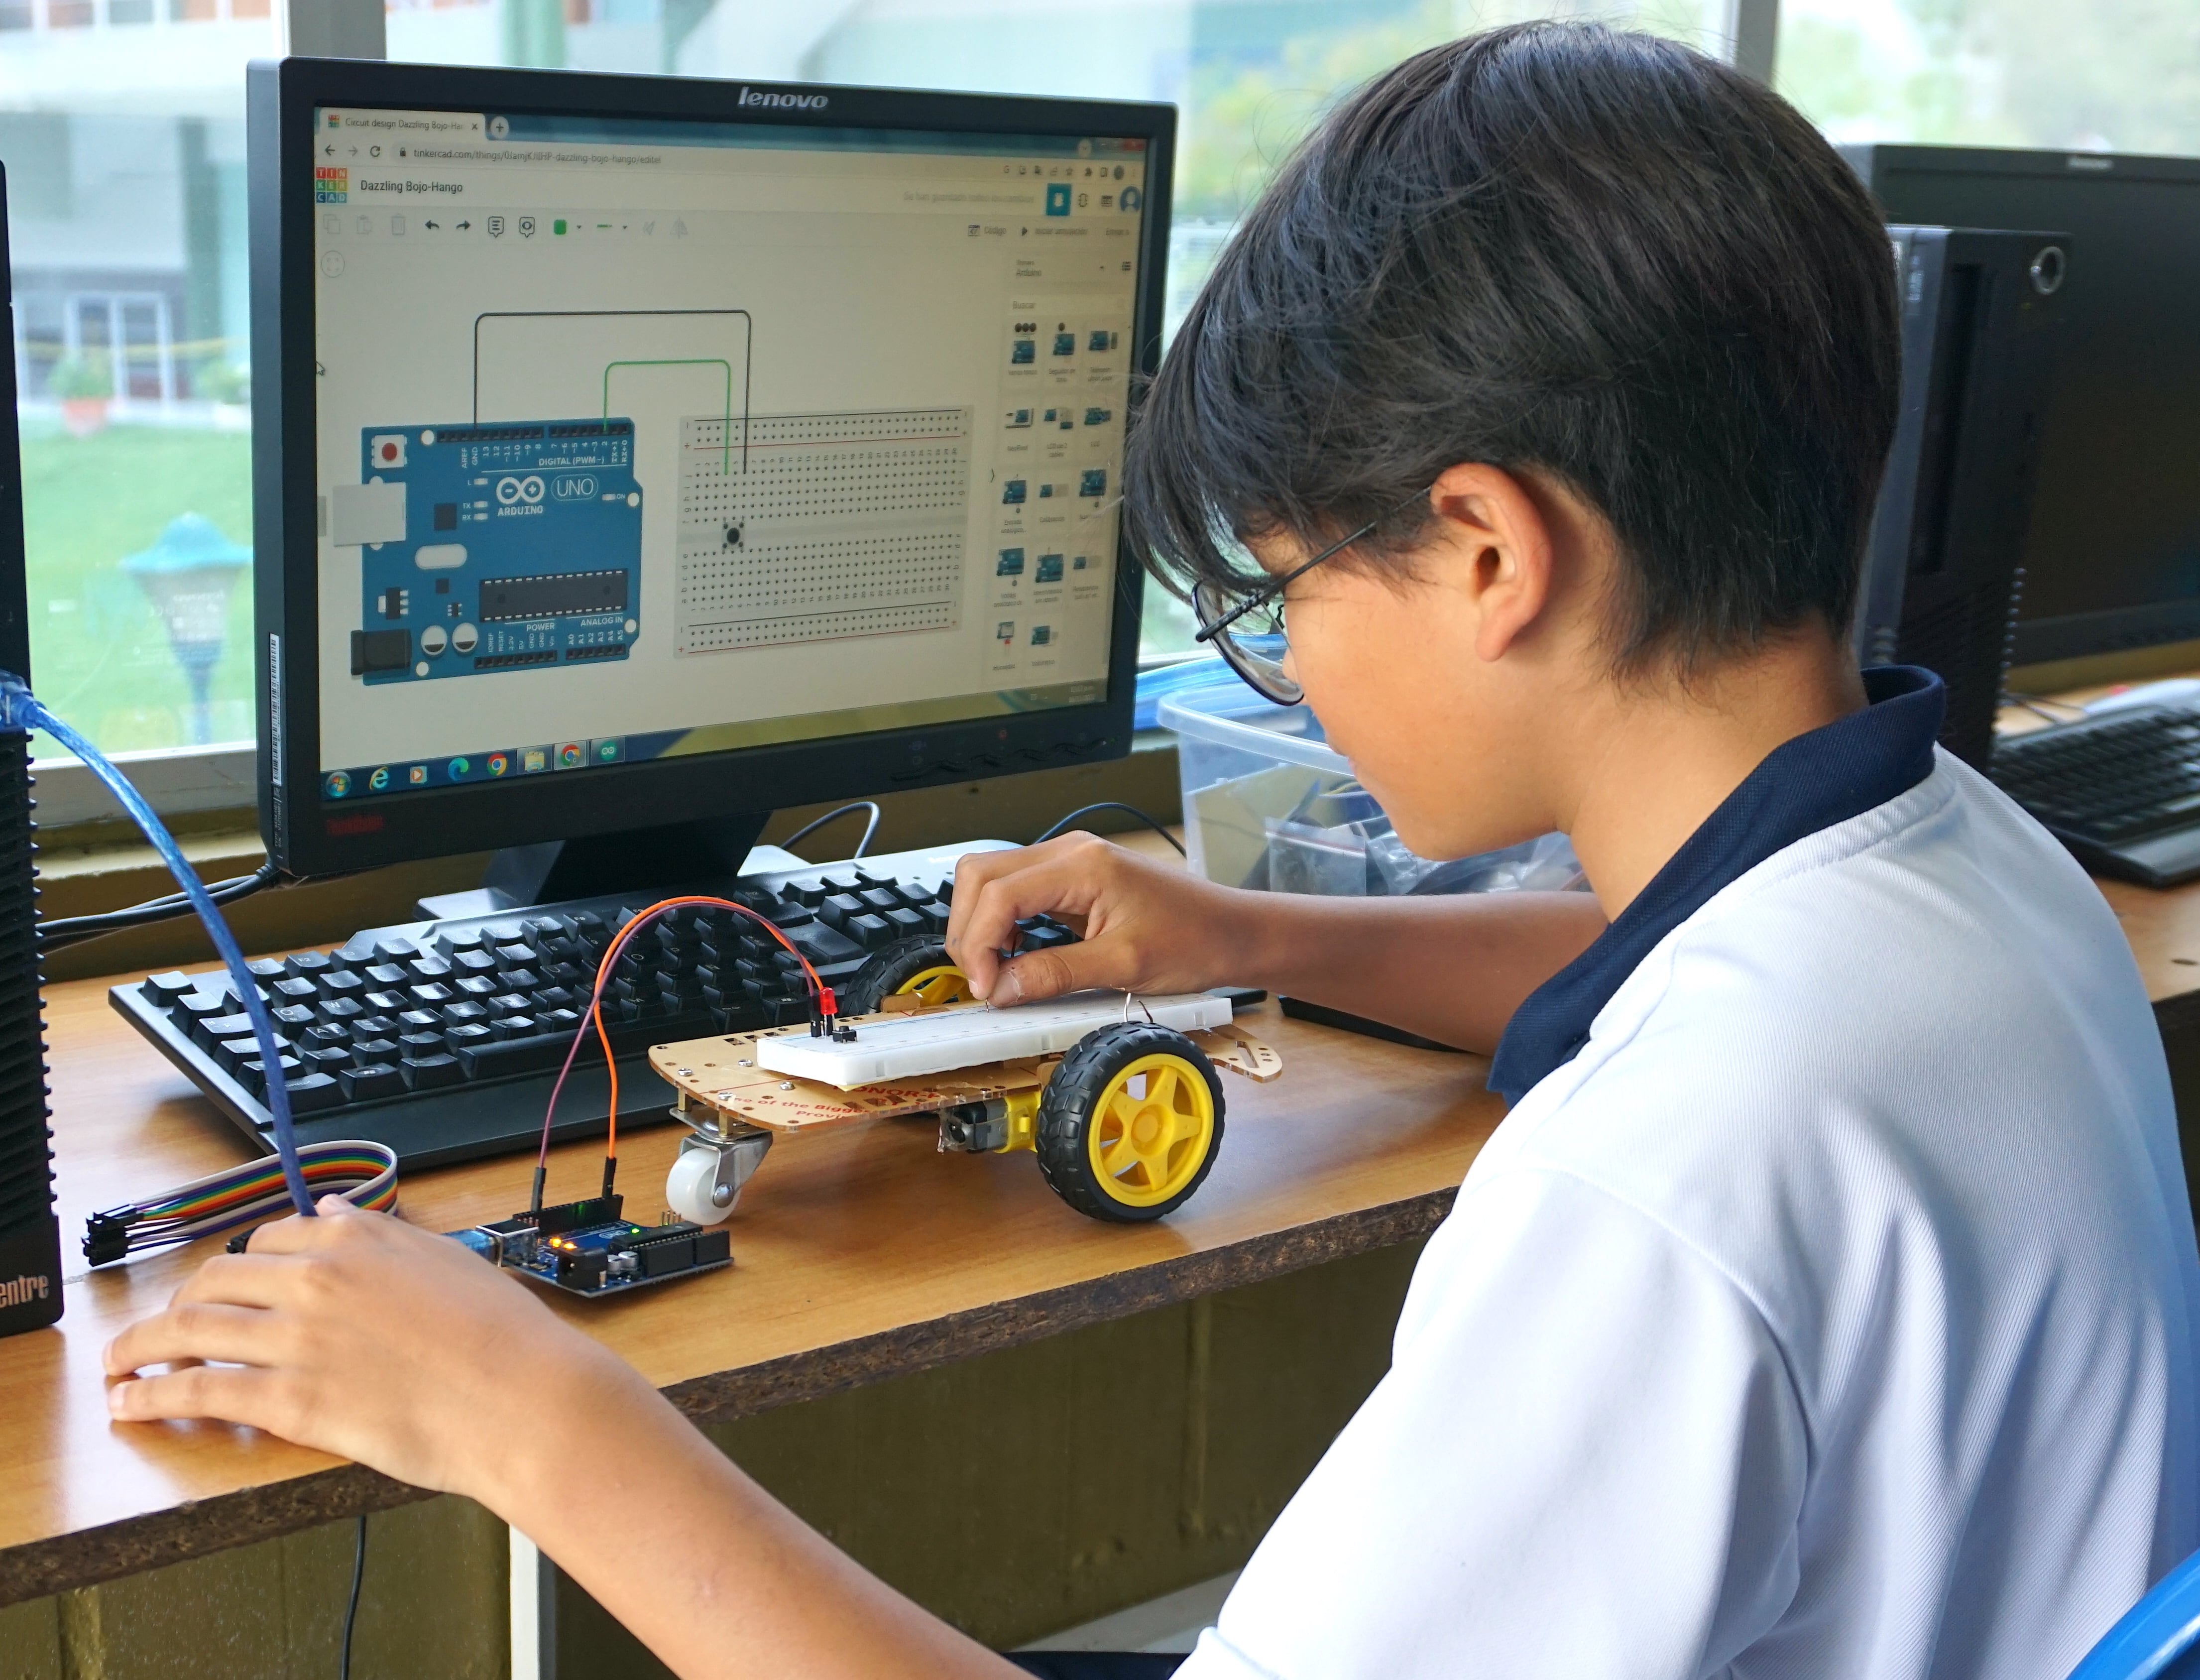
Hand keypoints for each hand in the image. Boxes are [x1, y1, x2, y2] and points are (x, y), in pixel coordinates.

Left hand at [103, 1196, 641, 1499]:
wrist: (523, 1398)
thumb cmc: (503, 1336)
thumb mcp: (447, 1257)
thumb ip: (381, 1235)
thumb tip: (331, 1209)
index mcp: (357, 1239)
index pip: (271, 1237)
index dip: (243, 1264)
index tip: (231, 1284)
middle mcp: (316, 1278)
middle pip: (215, 1279)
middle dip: (178, 1302)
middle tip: (164, 1327)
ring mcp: (297, 1340)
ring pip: (190, 1329)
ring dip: (140, 1346)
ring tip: (118, 1364)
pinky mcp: (289, 1402)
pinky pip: (199, 1392)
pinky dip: (151, 1395)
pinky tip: (128, 1402)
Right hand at [943, 832, 1262, 1005]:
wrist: (1232, 931)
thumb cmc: (1194, 940)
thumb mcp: (1123, 967)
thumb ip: (1055, 974)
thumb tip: (999, 989)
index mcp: (1082, 865)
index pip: (997, 893)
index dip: (978, 943)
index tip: (985, 988)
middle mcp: (1070, 852)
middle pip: (980, 875)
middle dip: (968, 929)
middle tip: (982, 980)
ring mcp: (1070, 861)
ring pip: (991, 879)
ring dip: (981, 925)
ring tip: (996, 971)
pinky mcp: (1074, 878)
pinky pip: (1017, 891)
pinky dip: (1002, 923)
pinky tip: (1016, 955)